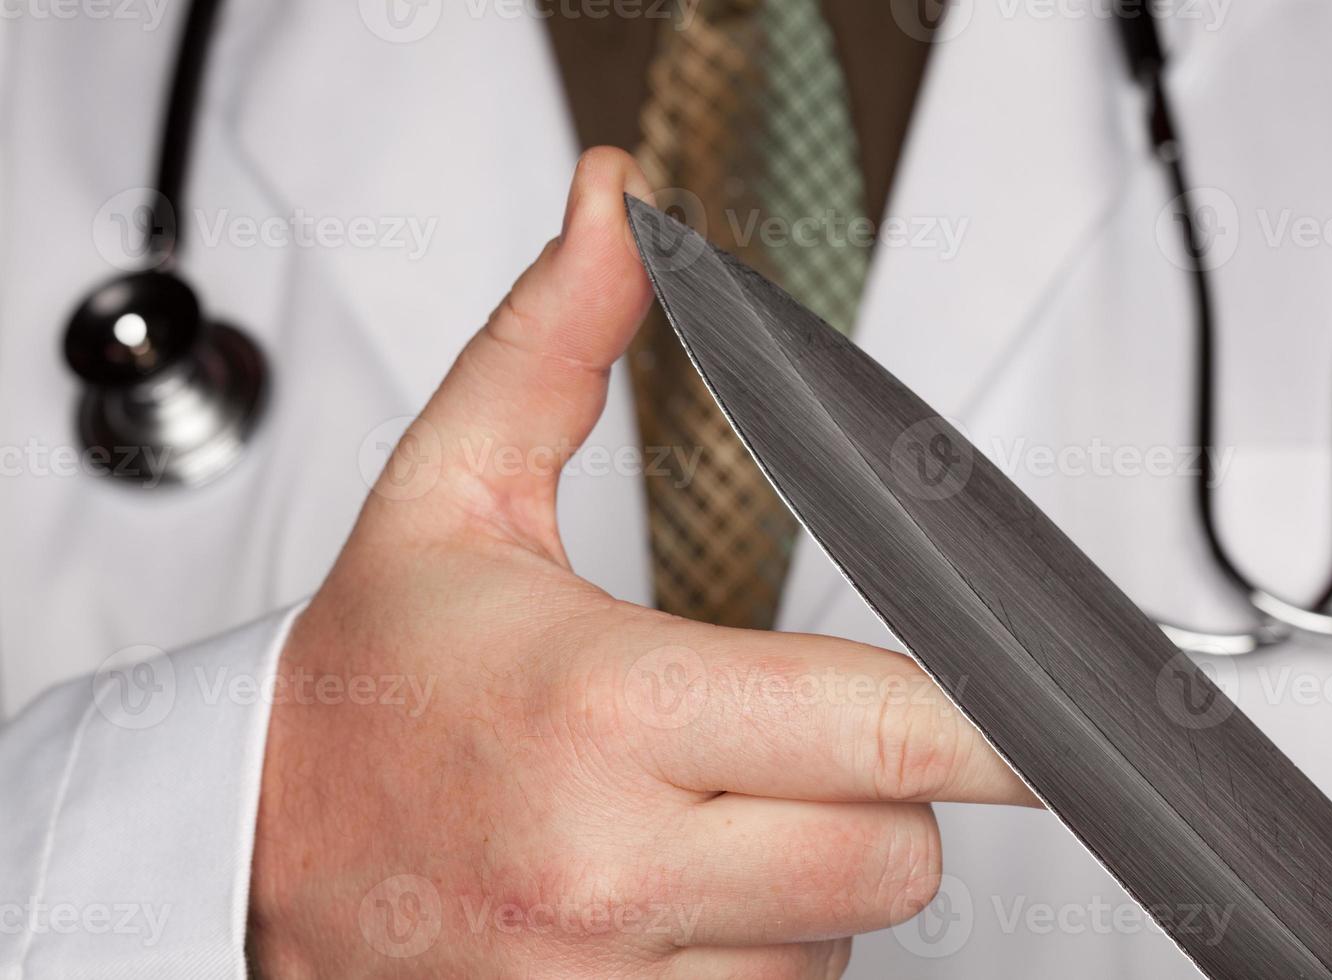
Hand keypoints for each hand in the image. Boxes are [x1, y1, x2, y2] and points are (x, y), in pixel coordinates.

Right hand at [246, 147, 1035, 978]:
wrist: (257, 851)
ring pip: (847, 933)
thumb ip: (554, 345)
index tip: (1048, 708)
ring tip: (693, 806)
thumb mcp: (451, 494)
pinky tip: (676, 885)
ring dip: (814, 865)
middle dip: (882, 782)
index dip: (995, 719)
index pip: (885, 727)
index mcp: (601, 707)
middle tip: (784, 727)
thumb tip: (620, 210)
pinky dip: (765, 939)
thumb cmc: (369, 681)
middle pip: (898, 847)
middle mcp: (613, 865)